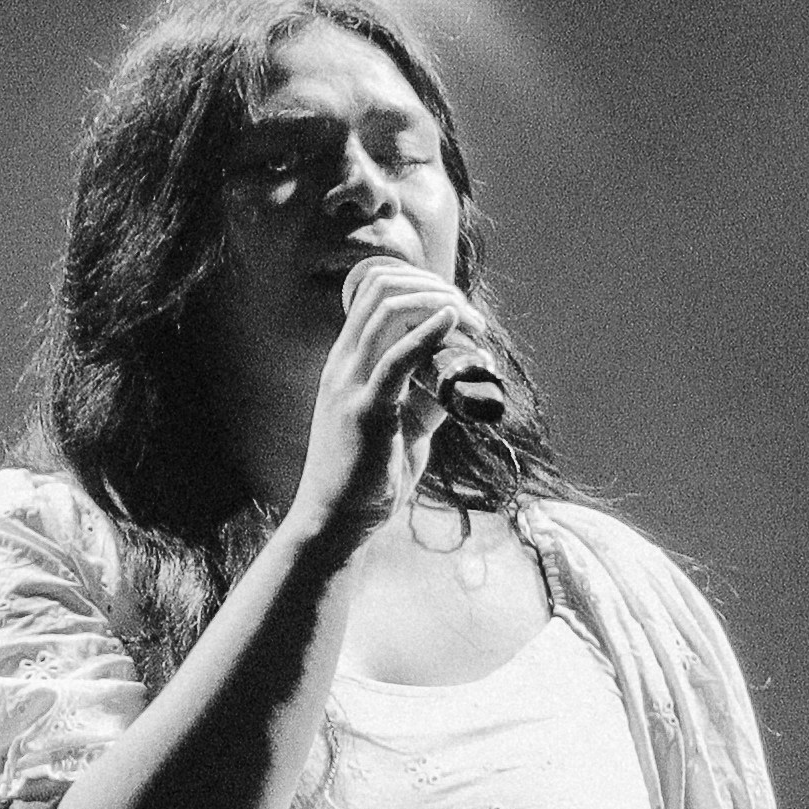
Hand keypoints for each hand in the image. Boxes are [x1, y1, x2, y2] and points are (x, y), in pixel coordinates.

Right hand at [293, 254, 488, 539]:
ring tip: (473, 322)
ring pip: (387, 310)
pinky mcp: (364, 410)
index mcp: (346, 362)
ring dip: (438, 304)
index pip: (373, 291)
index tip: (460, 310)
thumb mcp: (405, 427)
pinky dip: (428, 333)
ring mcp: (348, 383)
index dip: (420, 286)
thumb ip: (429, 398)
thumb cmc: (368, 478)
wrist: (336, 522)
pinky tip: (454, 324)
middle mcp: (342, 363)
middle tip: (471, 314)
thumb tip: (468, 374)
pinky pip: (395, 358)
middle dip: (433, 287)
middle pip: (381, 288)